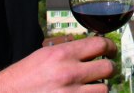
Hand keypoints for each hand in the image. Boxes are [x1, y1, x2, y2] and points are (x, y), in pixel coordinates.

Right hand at [0, 37, 117, 91]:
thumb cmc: (23, 76)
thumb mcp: (44, 55)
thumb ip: (68, 51)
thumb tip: (90, 49)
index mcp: (62, 54)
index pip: (100, 45)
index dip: (110, 47)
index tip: (110, 50)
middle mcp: (69, 73)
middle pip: (107, 67)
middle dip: (108, 68)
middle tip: (105, 69)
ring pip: (104, 89)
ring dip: (100, 87)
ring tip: (92, 86)